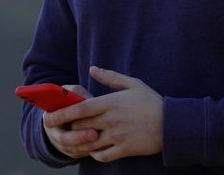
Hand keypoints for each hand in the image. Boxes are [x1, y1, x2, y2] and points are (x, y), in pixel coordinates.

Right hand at [42, 84, 99, 158]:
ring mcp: (63, 146)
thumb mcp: (71, 94)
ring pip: (75, 149)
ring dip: (89, 145)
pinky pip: (83, 154)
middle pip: (64, 139)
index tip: (74, 117)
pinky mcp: (74, 153)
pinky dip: (93, 150)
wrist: (73, 117)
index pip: (50, 120)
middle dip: (79, 137)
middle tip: (95, 133)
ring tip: (103, 139)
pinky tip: (104, 144)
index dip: (60, 119)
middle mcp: (54, 134)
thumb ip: (76, 93)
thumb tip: (86, 98)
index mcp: (50, 117)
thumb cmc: (73, 102)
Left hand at [44, 66, 163, 162]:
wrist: (173, 124)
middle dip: (68, 128)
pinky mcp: (124, 149)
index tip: (50, 116)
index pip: (80, 108)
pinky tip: (93, 149)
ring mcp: (117, 136)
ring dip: (79, 142)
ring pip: (89, 143)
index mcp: (111, 102)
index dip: (62, 113)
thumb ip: (110, 77)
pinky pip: (102, 155)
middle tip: (61, 128)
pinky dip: (94, 154)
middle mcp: (111, 120)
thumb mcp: (133, 84)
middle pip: (80, 126)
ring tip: (74, 140)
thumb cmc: (152, 102)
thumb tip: (93, 68)